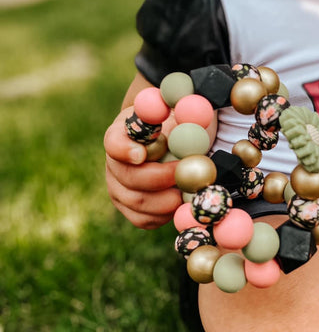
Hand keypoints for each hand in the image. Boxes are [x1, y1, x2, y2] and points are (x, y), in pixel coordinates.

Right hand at [104, 107, 181, 228]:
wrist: (174, 145)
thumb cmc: (176, 125)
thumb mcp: (179, 113)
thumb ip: (182, 112)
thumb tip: (190, 112)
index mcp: (121, 135)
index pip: (114, 143)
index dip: (125, 150)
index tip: (141, 154)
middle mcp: (114, 164)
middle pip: (128, 178)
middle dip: (160, 179)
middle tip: (185, 176)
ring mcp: (118, 189)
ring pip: (137, 202)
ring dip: (167, 199)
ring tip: (190, 190)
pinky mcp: (130, 210)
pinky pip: (145, 220)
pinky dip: (166, 215)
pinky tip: (182, 202)